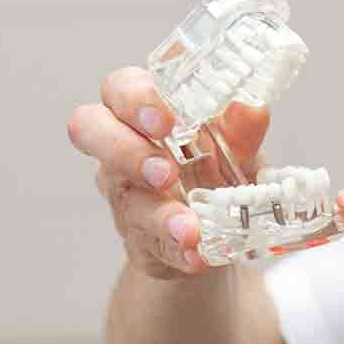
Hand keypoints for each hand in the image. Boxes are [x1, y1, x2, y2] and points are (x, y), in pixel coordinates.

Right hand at [66, 66, 269, 278]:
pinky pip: (149, 243)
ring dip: (158, 214)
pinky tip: (197, 255)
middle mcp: (120, 146)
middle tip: (164, 172)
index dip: (135, 100)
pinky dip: (176, 250)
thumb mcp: (237, 143)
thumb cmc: (218, 163)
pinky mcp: (139, 236)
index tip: (166, 120)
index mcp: (142, 110)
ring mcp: (124, 193)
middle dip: (124, 150)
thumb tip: (253, 107)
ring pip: (124, 198)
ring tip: (189, 228)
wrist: (222, 224)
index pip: (120, 88)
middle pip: (90, 131)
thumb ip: (242, 127)